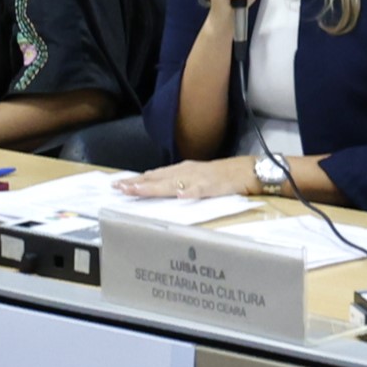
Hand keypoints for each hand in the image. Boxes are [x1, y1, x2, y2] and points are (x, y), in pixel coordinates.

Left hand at [118, 156, 258, 199]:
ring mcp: (199, 178)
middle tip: (119, 188)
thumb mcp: (196, 177)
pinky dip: (191, 192)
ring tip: (138, 189)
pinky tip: (181, 195)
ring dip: (155, 186)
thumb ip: (177, 182)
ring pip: (173, 183)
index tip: (119, 185)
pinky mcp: (214, 186)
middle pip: (158, 178)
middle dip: (138, 183)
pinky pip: (201, 190)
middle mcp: (186, 172)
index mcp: (182, 171)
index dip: (137, 180)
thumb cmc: (221, 176)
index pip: (155, 175)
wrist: (247, 170)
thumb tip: (157, 185)